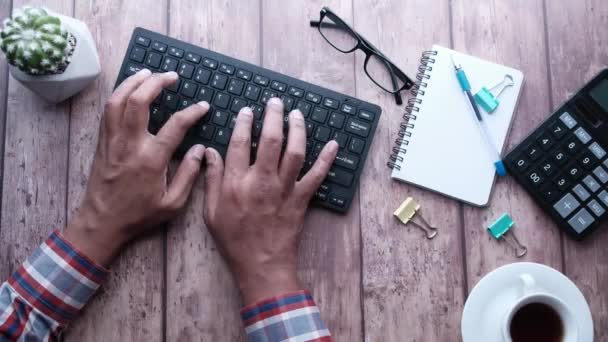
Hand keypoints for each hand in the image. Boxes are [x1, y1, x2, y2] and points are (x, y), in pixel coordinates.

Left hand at [64, 69, 209, 265]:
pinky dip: (118, 94)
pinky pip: (108, 110)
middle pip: (139, 101)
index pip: (175, 125)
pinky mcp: (102, 142)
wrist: (102, 222)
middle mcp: (130, 144)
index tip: (202, 106)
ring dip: (133, 82)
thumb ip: (189, 174)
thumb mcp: (173, 203)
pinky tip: (128, 89)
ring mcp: (113, 141)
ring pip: (118, 100)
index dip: (192, 112)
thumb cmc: (139, 215)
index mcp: (151, 159)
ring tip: (148, 72)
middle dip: (156, 83)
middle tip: (171, 76)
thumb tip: (200, 150)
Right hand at [203, 98, 337, 303]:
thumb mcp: (212, 212)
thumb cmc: (234, 240)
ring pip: (294, 152)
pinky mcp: (301, 199)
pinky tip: (334, 144)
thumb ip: (211, 180)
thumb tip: (209, 153)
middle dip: (273, 117)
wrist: (261, 265)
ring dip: (297, 130)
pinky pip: (317, 176)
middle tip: (275, 102)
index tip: (247, 111)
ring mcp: (284, 189)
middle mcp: (261, 181)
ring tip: (297, 114)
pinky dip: (327, 159)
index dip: (243, 123)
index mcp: (236, 183)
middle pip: (269, 140)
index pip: (239, 144)